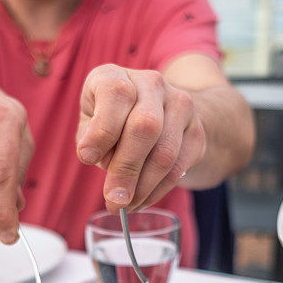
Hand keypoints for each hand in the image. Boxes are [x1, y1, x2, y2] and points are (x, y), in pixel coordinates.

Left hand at [76, 64, 205, 212]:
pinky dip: (158, 190)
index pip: (116, 95)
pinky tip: (142, 200)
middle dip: (126, 170)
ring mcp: (180, 105)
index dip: (102, 129)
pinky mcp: (196, 130)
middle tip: (114, 201)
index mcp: (116, 76)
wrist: (162, 110)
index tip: (86, 158)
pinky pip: (179, 167)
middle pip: (145, 127)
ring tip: (126, 206)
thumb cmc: (112, 118)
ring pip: (165, 152)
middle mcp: (151, 83)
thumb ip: (90, 137)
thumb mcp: (91, 120)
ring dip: (143, 187)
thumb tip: (99, 161)